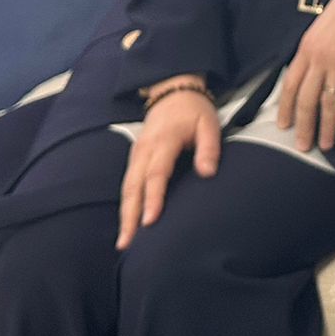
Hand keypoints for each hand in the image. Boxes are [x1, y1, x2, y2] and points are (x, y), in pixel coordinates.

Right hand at [117, 86, 220, 249]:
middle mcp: (145, 149)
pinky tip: (128, 224)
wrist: (174, 92)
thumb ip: (209, 148)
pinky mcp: (135, 159)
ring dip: (124, 215)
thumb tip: (207, 172)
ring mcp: (137, 154)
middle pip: (133, 186)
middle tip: (127, 243)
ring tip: (125, 242)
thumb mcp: (209, 123)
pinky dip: (126, 205)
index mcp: (163, 140)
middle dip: (129, 216)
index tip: (150, 221)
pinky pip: (128, 184)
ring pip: (127, 188)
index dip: (153, 198)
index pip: (156, 174)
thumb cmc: (194, 111)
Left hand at [274, 0, 334, 150]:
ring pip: (329, 103)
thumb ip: (310, 54)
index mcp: (306, 49)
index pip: (290, 84)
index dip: (286, 108)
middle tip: (303, 146)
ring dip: (327, 128)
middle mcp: (320, 60)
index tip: (284, 125)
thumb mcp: (317, 30)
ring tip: (326, 145)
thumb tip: (305, 78)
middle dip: (304, 126)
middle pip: (307, 100)